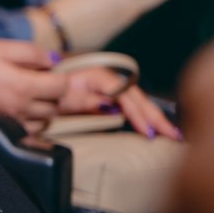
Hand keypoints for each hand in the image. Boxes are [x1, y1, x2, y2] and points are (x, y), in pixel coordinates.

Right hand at [0, 38, 68, 124]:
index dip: (59, 75)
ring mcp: (12, 120)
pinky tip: (21, 106)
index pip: (60, 86)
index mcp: (22, 85)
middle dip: (53, 92)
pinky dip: (33, 120)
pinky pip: (31, 130)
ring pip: (46, 120)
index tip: (50, 70)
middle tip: (39, 79)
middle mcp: (20, 107)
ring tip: (30, 93)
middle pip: (55, 105)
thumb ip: (31, 53)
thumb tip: (54, 60)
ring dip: (44, 107)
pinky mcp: (3, 128)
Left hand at [57, 67, 182, 139]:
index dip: (137, 114)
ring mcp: (111, 87)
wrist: (41, 83)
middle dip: (156, 117)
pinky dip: (146, 117)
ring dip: (155, 118)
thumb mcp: (65, 97)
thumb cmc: (51, 88)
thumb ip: (88, 101)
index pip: (125, 96)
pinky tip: (156, 127)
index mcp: (98, 77)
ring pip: (139, 102)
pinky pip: (132, 106)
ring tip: (173, 134)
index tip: (146, 131)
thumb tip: (113, 108)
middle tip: (172, 135)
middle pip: (138, 98)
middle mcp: (109, 79)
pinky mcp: (111, 96)